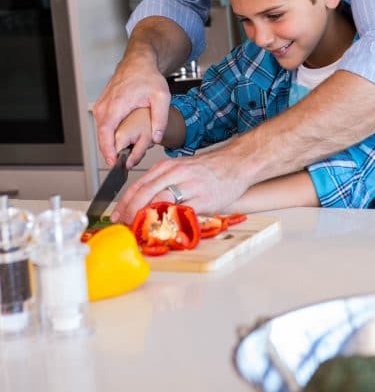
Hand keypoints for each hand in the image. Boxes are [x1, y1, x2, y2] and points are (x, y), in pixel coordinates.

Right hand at [94, 58, 170, 167]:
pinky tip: (122, 139)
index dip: (108, 151)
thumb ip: (160, 119)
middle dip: (111, 151)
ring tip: (124, 151)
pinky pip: (103, 125)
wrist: (138, 62)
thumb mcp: (161, 97)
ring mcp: (101, 106)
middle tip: (124, 162)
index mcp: (116, 105)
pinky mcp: (102, 106)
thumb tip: (157, 138)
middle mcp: (105, 106)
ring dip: (110, 143)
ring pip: (102, 132)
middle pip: (102, 136)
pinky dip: (110, 134)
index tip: (113, 163)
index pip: (105, 133)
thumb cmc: (148, 77)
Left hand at [111, 147, 248, 223]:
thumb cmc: (207, 169)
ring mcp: (189, 185)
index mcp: (166, 167)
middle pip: (144, 193)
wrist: (235, 164)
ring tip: (138, 231)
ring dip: (146, 218)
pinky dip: (170, 222)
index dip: (124, 204)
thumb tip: (141, 204)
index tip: (117, 217)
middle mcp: (175, 173)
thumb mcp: (180, 169)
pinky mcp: (203, 199)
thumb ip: (162, 183)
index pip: (138, 186)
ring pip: (160, 201)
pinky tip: (163, 230)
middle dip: (130, 212)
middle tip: (123, 227)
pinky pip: (182, 212)